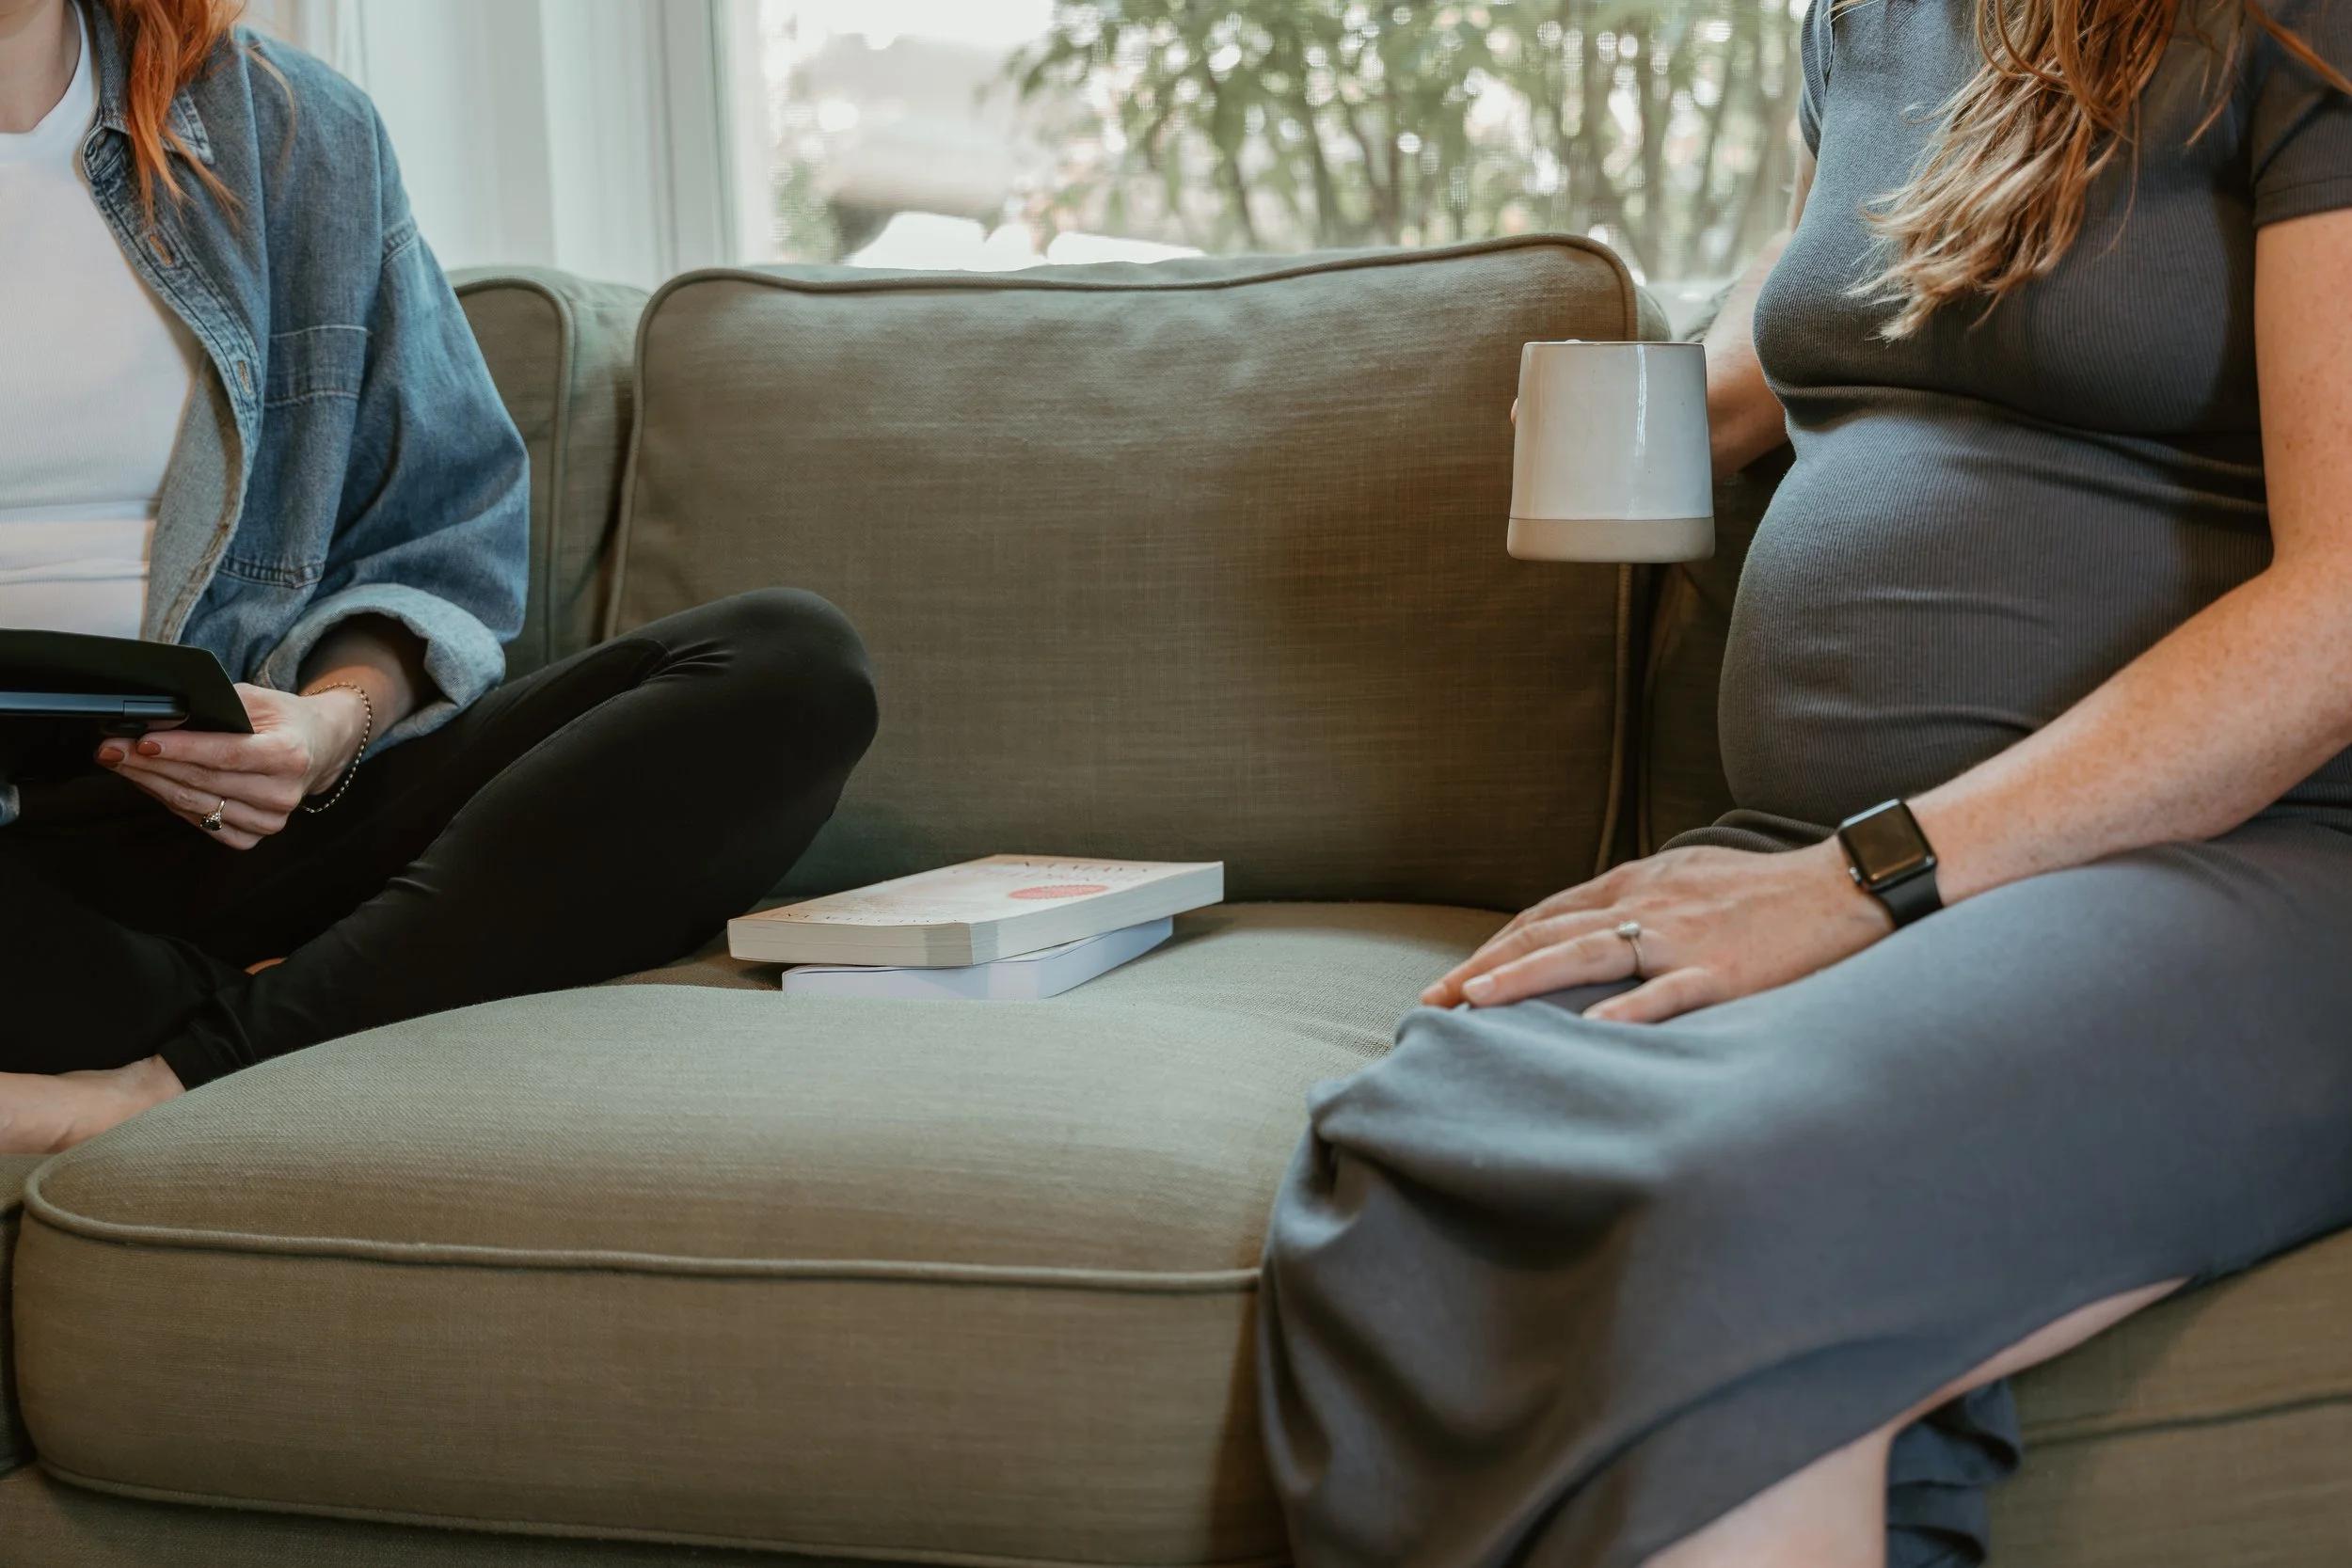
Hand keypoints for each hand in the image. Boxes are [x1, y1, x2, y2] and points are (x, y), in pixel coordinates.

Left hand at [98, 683, 369, 849]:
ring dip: (150, 784)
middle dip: (149, 764)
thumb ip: (215, 707)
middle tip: (109, 749)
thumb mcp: (255, 699)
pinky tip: (151, 783)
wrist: (318, 747)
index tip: (140, 741)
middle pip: (202, 781)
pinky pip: (201, 823)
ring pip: (195, 805)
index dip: (180, 749)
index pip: (225, 754)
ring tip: (120, 763)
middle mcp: (283, 793)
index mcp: (290, 755)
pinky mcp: (254, 836)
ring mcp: (270, 820)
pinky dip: (170, 803)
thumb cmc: (283, 719)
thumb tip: (159, 719)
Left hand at [1422, 841, 1891, 1023]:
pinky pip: (1665, 993)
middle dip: (1484, 967)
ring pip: (1586, 954)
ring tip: (1474, 1004)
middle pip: (1547, 934)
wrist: (1846, 886)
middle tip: (1432, 1002)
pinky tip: (1587, 1032)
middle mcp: (1646, 904)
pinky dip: (1624, 1011)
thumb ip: (1638, 905)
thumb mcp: (1689, 881)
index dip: (1495, 948)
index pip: (1546, 916)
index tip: (1455, 981)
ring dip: (1524, 979)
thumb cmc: (1768, 893)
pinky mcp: (1722, 972)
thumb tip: (1590, 933)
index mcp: (1636, 884)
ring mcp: (1681, 939)